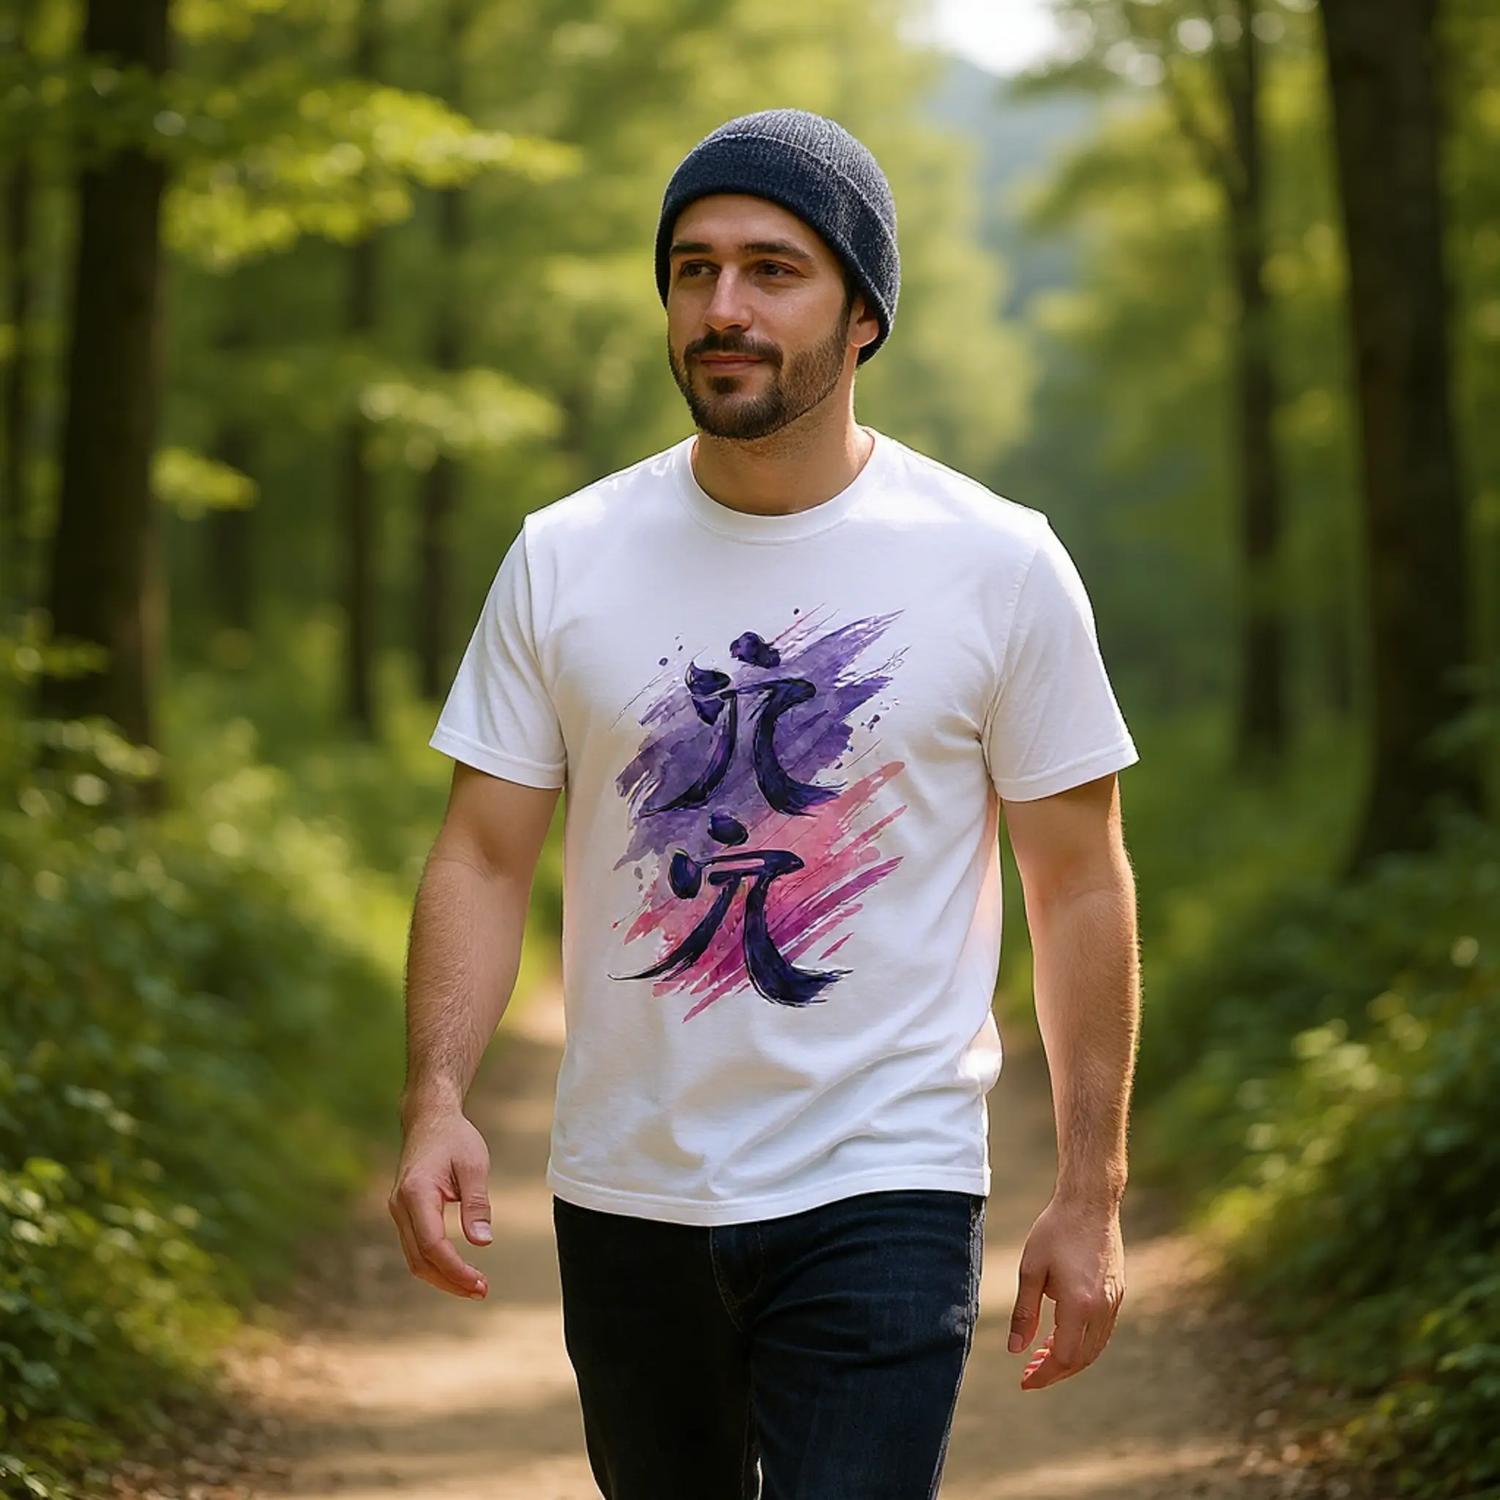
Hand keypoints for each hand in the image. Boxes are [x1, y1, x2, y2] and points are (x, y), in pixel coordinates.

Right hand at [388, 1109, 492, 1300]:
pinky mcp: (404, 1213)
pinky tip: (458, 1270)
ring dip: (442, 1276)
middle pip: (419, 1259)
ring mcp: (398, 1211)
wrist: (429, 1118)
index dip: (455, 1269)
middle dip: (450, 1281)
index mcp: (416, 1193)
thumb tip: (482, 1242)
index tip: (480, 1283)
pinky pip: (416, 1247)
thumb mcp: (473, 1165)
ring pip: (414, 1258)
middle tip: (482, 1291)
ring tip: (474, 1286)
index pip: (432, 1245)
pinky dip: (435, 1264)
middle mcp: (400, 1206)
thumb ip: (476, 1204)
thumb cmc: (454, 1138)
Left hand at [1007, 1191, 1125, 1389]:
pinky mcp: (1118, 1291)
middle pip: (1083, 1358)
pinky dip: (1083, 1341)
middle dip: (1056, 1370)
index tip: (1025, 1380)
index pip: (1064, 1357)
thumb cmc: (1055, 1230)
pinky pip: (1102, 1330)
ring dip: (1070, 1357)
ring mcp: (1114, 1300)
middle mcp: (1102, 1308)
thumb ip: (1024, 1313)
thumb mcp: (1031, 1269)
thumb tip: (1016, 1350)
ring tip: (1042, 1355)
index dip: (1044, 1374)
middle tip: (1030, 1371)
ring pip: (1095, 1346)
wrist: (1090, 1202)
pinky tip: (1063, 1333)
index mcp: (1079, 1305)